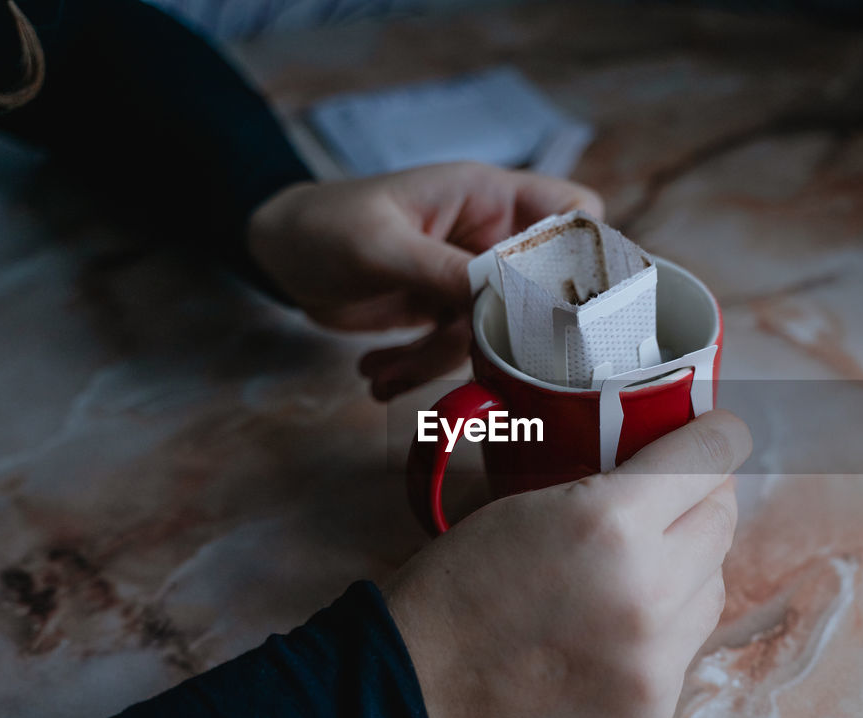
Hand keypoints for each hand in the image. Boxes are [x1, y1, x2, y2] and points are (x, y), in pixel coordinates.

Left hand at [246, 162, 602, 399]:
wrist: (279, 254)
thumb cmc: (323, 224)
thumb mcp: (380, 245)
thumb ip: (441, 270)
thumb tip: (496, 299)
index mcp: (486, 197)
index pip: (571, 211)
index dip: (583, 253)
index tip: (561, 301)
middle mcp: (489, 237)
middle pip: (541, 291)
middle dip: (502, 336)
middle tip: (463, 357)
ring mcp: (470, 279)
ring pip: (495, 335)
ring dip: (439, 364)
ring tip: (384, 375)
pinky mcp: (446, 313)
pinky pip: (457, 353)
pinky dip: (419, 371)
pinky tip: (379, 375)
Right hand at [383, 410, 751, 717]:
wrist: (417, 687)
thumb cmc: (461, 582)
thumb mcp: (532, 502)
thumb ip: (614, 486)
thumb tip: (678, 469)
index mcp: (609, 522)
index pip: (709, 458)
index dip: (721, 435)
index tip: (722, 432)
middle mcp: (647, 590)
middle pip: (722, 520)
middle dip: (705, 498)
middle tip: (681, 493)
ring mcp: (654, 660)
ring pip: (714, 585)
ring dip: (691, 564)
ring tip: (646, 562)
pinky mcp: (653, 710)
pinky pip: (687, 645)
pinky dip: (665, 626)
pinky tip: (621, 623)